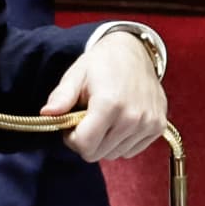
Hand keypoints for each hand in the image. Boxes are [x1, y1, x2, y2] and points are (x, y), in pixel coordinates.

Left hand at [42, 31, 167, 162]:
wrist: (134, 51)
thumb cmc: (101, 63)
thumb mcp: (76, 75)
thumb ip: (61, 97)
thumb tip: (46, 114)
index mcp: (109, 104)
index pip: (84, 145)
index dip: (71, 138)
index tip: (71, 123)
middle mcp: (132, 117)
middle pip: (98, 153)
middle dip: (87, 140)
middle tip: (86, 119)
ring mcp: (148, 123)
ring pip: (115, 154)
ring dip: (104, 142)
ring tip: (104, 118)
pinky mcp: (158, 127)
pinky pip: (131, 151)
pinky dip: (121, 142)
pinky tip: (119, 121)